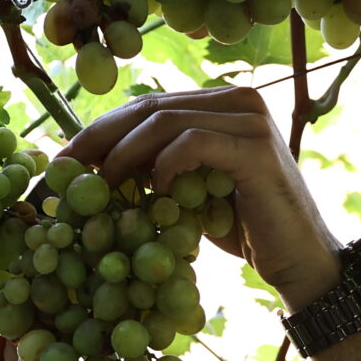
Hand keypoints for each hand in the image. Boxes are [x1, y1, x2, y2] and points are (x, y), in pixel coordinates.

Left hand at [60, 85, 342, 310]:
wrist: (297, 259)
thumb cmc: (243, 230)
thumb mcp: (189, 193)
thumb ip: (156, 171)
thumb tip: (95, 170)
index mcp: (220, 105)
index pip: (147, 106)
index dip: (101, 129)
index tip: (63, 160)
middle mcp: (237, 101)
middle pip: (149, 106)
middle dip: (100, 137)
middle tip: (65, 168)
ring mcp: (249, 119)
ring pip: (165, 121)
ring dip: (124, 153)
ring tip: (100, 186)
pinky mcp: (254, 148)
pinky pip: (193, 143)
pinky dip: (163, 165)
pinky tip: (152, 192)